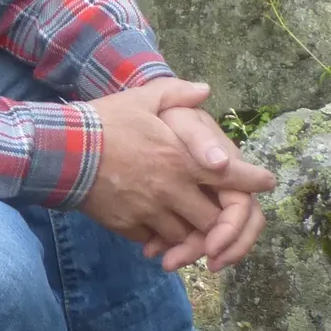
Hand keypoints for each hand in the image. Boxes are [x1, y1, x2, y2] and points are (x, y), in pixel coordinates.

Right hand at [83, 79, 272, 271]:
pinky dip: (161, 239)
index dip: (254, 181)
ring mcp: (151, 211)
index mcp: (182, 158)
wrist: (64, 151)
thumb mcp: (144, 98)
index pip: (232, 176)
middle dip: (222, 219)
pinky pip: (155, 241)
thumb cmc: (105, 121)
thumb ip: (178, 93)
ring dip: (192, 232)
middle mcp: (173, 189)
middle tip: (222, 212)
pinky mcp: (129, 226)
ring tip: (190, 224)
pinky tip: (158, 230)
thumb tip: (205, 90)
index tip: (267, 182)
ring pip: (187, 236)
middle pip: (214, 219)